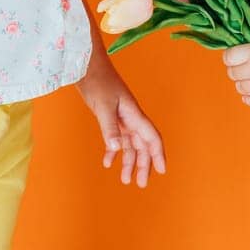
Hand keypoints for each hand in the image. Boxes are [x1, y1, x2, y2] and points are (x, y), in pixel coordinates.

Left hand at [77, 61, 166, 187]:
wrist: (87, 66)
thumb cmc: (98, 81)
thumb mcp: (103, 106)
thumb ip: (109, 127)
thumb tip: (116, 149)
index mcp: (134, 114)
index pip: (151, 137)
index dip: (158, 154)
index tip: (161, 170)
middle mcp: (131, 118)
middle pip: (142, 145)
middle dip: (144, 164)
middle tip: (141, 184)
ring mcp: (121, 118)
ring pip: (130, 144)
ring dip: (129, 161)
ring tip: (126, 179)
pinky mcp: (111, 117)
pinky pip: (117, 138)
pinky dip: (114, 151)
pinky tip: (108, 163)